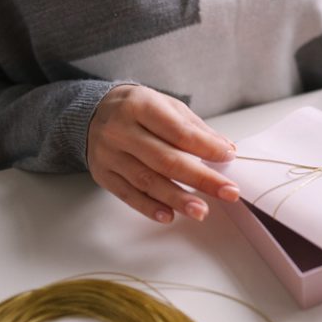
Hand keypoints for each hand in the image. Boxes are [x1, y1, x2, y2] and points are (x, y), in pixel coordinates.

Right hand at [87, 85, 238, 223]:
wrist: (92, 111)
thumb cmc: (139, 109)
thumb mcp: (167, 106)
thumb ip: (196, 128)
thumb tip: (225, 148)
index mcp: (140, 106)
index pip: (179, 132)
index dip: (206, 147)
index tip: (229, 157)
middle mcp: (121, 130)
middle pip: (166, 160)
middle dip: (201, 179)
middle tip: (228, 192)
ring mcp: (109, 154)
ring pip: (147, 181)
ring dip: (177, 199)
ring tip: (202, 211)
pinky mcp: (103, 174)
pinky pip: (128, 194)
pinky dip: (149, 207)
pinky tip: (169, 215)